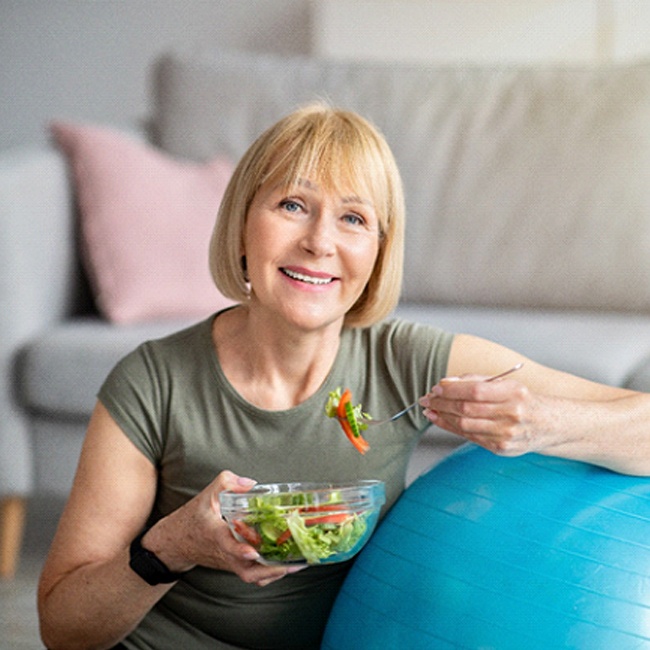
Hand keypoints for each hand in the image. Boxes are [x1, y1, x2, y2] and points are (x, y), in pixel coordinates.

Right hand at [142, 471, 304, 586]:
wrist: (175, 542)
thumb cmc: (192, 518)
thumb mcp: (205, 495)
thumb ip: (226, 483)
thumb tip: (251, 484)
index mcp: (215, 535)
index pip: (227, 545)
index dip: (239, 550)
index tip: (252, 551)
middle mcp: (224, 553)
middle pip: (247, 571)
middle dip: (270, 570)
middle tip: (292, 562)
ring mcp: (229, 563)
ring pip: (251, 576)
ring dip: (273, 573)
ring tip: (296, 564)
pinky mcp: (233, 566)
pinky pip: (252, 575)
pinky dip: (268, 574)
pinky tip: (284, 565)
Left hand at [419, 373, 537, 455]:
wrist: (549, 425)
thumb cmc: (523, 401)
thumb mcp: (506, 384)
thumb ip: (476, 380)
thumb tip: (446, 383)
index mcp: (514, 393)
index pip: (475, 391)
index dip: (452, 390)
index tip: (437, 388)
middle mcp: (512, 414)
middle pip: (467, 409)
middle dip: (442, 403)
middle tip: (428, 399)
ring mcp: (507, 434)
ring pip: (465, 425)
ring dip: (442, 417)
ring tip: (430, 410)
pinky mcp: (501, 448)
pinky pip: (469, 437)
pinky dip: (451, 428)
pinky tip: (441, 420)